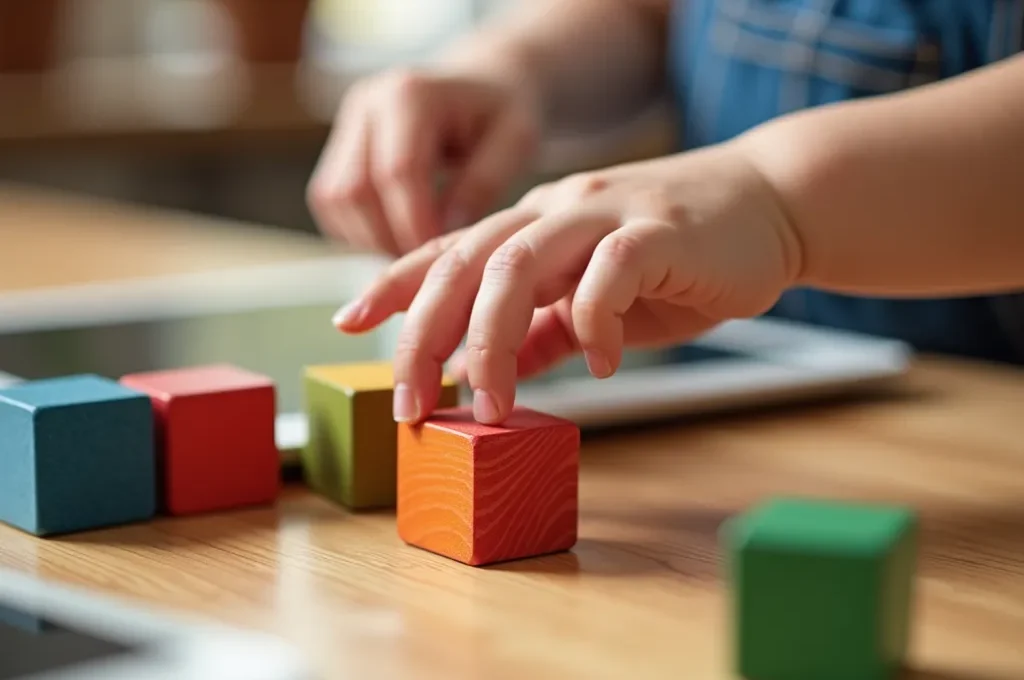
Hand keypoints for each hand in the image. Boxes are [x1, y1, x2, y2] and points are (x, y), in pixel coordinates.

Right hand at [307, 67, 541, 255]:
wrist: (482, 85)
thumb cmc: (502, 113)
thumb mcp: (515, 141)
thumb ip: (483, 184)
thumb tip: (444, 232)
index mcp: (410, 93)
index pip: (397, 171)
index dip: (415, 222)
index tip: (440, 254)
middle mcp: (368, 103)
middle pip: (355, 189)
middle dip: (389, 236)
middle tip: (428, 260)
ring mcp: (347, 123)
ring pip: (335, 199)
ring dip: (370, 237)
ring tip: (416, 249)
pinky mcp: (339, 147)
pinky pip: (331, 202)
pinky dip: (359, 230)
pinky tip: (398, 235)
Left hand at [333, 142, 803, 423]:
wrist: (771, 206)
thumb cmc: (680, 254)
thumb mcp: (599, 296)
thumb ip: (546, 330)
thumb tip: (492, 370)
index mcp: (535, 222)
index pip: (449, 250)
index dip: (394, 283)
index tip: (349, 323)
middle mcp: (557, 209)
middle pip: (467, 261)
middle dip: (425, 331)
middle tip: (410, 401)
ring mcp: (605, 213)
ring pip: (519, 263)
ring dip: (492, 339)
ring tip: (488, 402)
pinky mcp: (658, 230)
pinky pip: (608, 274)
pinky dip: (594, 323)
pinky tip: (602, 363)